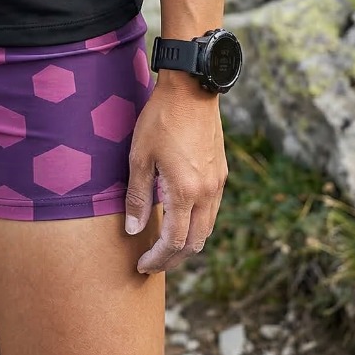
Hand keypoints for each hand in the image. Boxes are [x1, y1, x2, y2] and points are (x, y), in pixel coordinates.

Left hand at [123, 75, 227, 272]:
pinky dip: (197, 224)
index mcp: (185, 191)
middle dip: (173, 259)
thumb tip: (134, 230)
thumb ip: (137, 196)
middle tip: (152, 263)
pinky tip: (180, 220)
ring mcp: (217, 184)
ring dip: (187, 244)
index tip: (142, 265)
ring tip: (164, 247)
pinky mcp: (221, 173)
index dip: (158, 258)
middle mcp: (207, 193)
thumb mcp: (139, 156)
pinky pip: (211, 211)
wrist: (191, 89)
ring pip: (207, 229)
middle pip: (195, 243)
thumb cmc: (160, 119)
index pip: (174, 242)